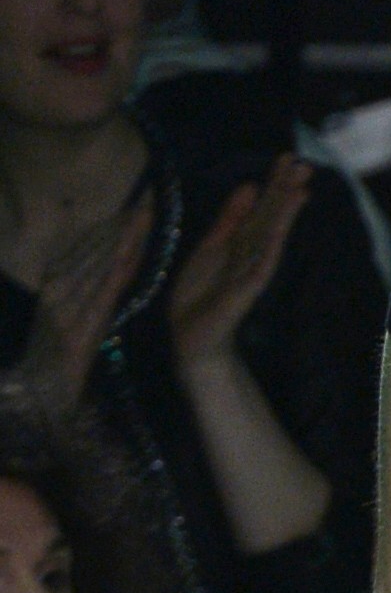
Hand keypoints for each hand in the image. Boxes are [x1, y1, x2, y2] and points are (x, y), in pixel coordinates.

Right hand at [20, 185, 149, 407]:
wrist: (41, 397)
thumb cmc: (60, 357)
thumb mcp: (73, 315)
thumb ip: (90, 288)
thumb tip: (113, 257)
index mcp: (55, 284)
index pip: (87, 247)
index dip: (113, 224)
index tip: (137, 201)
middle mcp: (57, 290)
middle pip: (93, 250)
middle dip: (120, 223)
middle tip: (147, 195)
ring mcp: (64, 310)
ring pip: (97, 266)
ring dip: (121, 239)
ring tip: (143, 213)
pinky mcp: (76, 331)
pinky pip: (99, 295)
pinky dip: (114, 272)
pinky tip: (130, 255)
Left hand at [163, 158, 311, 372]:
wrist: (190, 333)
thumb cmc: (199, 292)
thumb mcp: (211, 245)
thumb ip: (230, 219)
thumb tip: (250, 186)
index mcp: (242, 241)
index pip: (262, 206)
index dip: (274, 182)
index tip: (288, 158)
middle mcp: (252, 253)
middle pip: (271, 216)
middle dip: (286, 191)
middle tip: (304, 164)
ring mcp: (252, 271)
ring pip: (271, 236)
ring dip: (286, 214)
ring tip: (301, 189)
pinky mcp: (246, 291)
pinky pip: (261, 265)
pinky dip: (270, 246)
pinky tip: (280, 229)